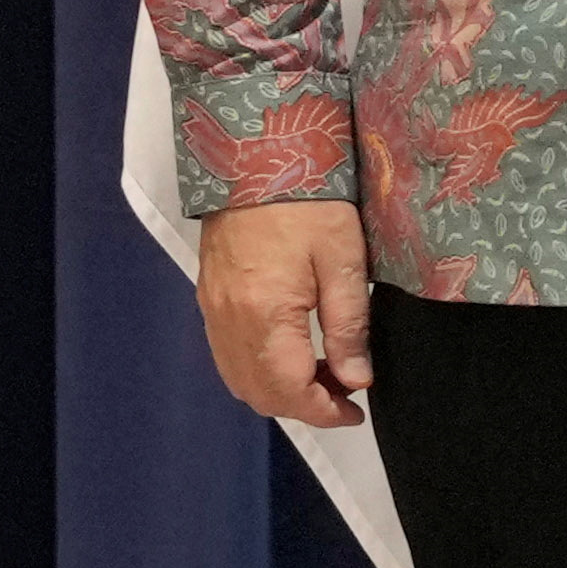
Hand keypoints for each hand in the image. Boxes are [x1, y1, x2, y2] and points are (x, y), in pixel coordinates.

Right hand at [199, 198, 376, 426]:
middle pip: (260, 393)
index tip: (355, 411)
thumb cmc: (306, 201)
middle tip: (344, 392)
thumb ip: (348, 326)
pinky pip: (228, 355)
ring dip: (280, 390)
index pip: (290, 391)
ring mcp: (213, 309)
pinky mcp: (209, 296)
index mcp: (265, 314)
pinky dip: (258, 369)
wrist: (254, 155)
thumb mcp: (344, 260)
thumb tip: (357, 379)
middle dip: (303, 406)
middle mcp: (230, 321)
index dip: (324, 412)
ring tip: (322, 374)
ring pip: (240, 379)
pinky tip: (290, 351)